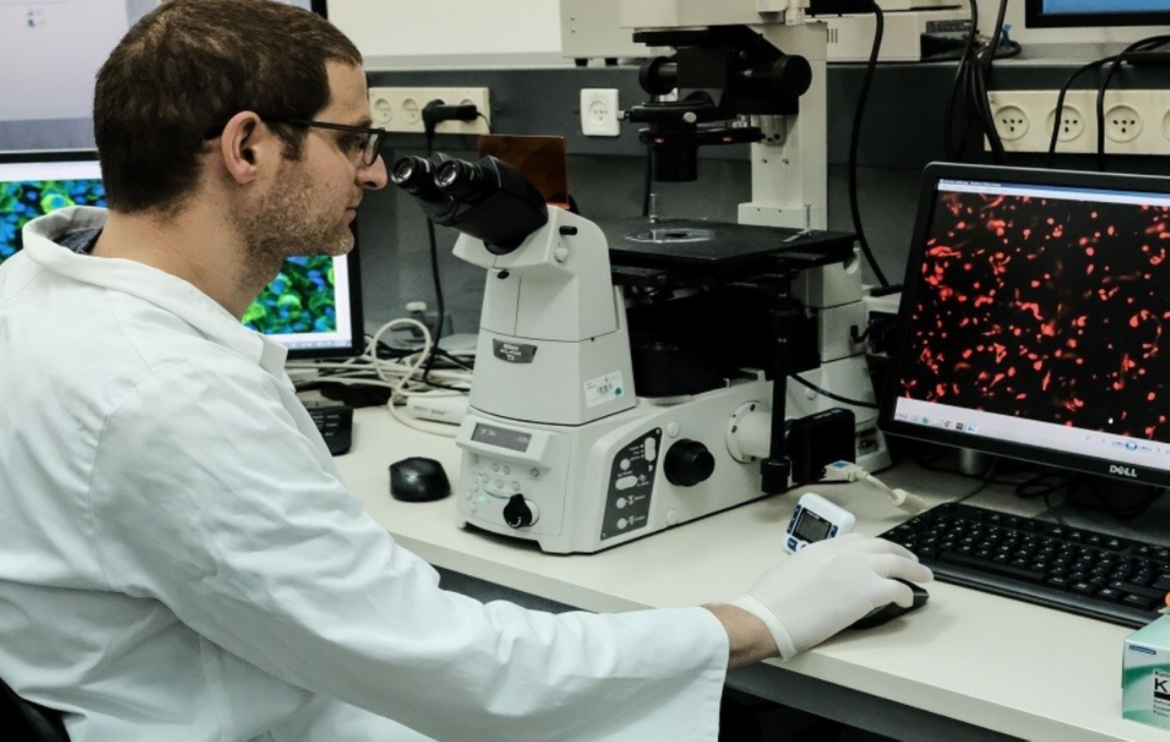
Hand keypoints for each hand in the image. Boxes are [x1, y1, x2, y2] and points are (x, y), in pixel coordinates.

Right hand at [731, 533, 932, 659]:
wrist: (770, 616)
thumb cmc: (771, 601)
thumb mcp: (790, 571)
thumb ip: (809, 568)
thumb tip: (816, 578)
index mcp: (821, 547)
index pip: (856, 540)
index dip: (873, 547)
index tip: (879, 553)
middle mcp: (842, 553)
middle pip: (881, 546)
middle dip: (900, 552)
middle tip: (911, 561)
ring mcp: (856, 570)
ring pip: (896, 561)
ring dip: (913, 568)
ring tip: (924, 576)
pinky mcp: (867, 592)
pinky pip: (897, 588)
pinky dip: (906, 593)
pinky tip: (908, 600)